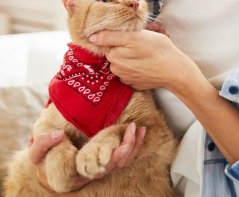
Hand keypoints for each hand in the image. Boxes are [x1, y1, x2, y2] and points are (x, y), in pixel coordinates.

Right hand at [30, 124, 145, 191]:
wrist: (48, 167)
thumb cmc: (43, 162)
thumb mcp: (37, 155)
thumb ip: (43, 144)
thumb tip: (57, 134)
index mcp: (80, 173)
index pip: (100, 169)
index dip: (112, 160)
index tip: (120, 147)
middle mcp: (94, 173)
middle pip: (117, 164)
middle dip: (128, 147)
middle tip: (133, 127)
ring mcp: (102, 168)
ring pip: (124, 161)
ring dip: (134, 144)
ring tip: (140, 127)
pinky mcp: (107, 161)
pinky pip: (124, 155)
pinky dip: (133, 143)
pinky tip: (138, 130)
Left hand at [89, 30, 204, 92]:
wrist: (177, 72)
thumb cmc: (159, 51)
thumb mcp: (136, 36)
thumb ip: (112, 36)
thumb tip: (92, 38)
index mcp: (114, 56)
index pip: (107, 43)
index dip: (117, 37)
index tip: (130, 36)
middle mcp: (116, 69)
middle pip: (114, 53)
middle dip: (124, 47)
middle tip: (141, 43)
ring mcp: (126, 78)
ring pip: (122, 62)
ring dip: (130, 57)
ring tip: (145, 54)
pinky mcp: (135, 84)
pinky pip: (130, 72)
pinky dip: (136, 67)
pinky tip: (146, 64)